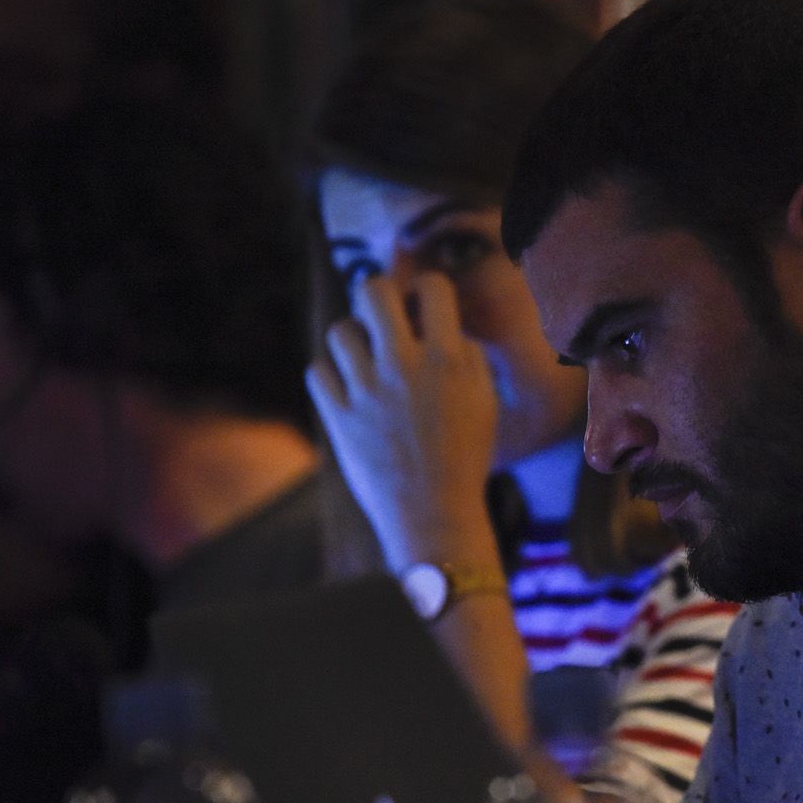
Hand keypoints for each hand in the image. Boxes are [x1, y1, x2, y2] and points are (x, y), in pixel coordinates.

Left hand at [307, 271, 499, 568]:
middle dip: (378, 293)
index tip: (424, 302)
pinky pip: (317, 370)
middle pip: (373, 291)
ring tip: (364, 357)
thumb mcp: (484, 402)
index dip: (427, 288)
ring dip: (352, 337)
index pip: (432, 288)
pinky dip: (330, 374)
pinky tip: (347, 387)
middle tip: (382, 311)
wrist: (434, 515)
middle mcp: (404, 368)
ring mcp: (367, 392)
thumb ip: (467, 355)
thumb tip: (445, 323)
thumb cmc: (465, 458)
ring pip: (341, 330)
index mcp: (448, 361)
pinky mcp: (338, 417)